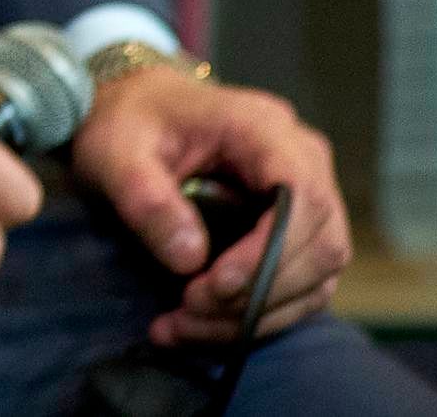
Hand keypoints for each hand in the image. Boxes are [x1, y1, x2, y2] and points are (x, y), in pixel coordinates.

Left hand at [69, 65, 350, 348]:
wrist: (134, 110)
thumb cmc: (128, 121)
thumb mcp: (116, 151)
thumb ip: (147, 198)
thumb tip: (190, 259)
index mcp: (265, 128)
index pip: (302, 198)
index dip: (270, 252)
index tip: (215, 286)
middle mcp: (304, 162)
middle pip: (320, 246)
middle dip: (257, 294)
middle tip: (189, 311)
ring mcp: (310, 199)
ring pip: (315, 277)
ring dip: (254, 315)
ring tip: (183, 327)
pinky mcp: (300, 232)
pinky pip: (301, 286)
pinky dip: (256, 314)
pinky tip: (199, 325)